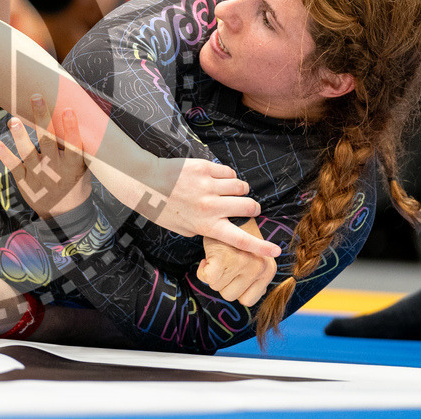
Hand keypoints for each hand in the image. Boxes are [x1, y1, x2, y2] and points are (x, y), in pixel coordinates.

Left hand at [0, 95, 91, 218]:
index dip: (71, 128)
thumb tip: (75, 115)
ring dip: (20, 135)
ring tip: (13, 120)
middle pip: (47, 140)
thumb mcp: (84, 168)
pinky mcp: (25, 181)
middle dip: (42, 119)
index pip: (74, 144)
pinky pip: (13, 166)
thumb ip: (78, 148)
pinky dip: (4, 155)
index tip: (68, 110)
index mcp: (73, 165)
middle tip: (36, 98)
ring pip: (28, 152)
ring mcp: (38, 175)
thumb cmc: (76, 184)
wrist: (65, 215)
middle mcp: (55, 169)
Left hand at [151, 157, 280, 256]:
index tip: (276, 252)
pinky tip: (217, 178)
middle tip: (248, 206)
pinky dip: (228, 176)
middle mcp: (210, 206)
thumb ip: (204, 229)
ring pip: (241, 186)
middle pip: (249, 206)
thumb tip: (221, 226)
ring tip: (229, 190)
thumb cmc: (161, 208)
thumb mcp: (183, 229)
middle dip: (252, 207)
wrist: (144, 183)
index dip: (260, 247)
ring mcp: (209, 186)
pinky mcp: (205, 168)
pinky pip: (229, 172)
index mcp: (206, 225)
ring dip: (240, 189)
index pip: (239, 239)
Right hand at [198, 228, 276, 306]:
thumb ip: (255, 279)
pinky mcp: (224, 258)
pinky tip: (207, 259)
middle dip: (222, 282)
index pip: (247, 300)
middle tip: (222, 266)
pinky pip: (208, 279)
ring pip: (217, 287)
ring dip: (212, 275)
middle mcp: (259, 268)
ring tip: (216, 259)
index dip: (235, 289)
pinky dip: (203, 271)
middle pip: (230, 296)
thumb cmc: (239, 238)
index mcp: (268, 271)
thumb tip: (250, 297)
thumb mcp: (255, 258)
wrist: (231, 214)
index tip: (231, 275)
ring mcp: (242, 263)